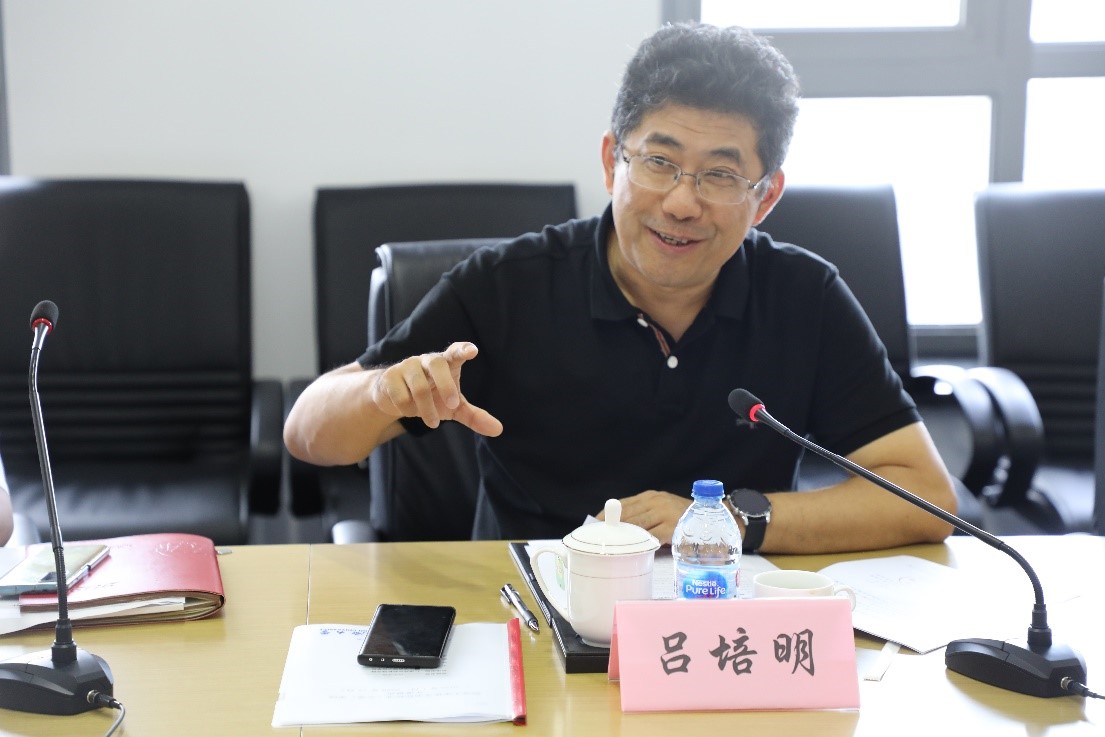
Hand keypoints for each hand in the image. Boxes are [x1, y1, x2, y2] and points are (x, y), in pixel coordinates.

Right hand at [370, 342, 502, 436]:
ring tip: (432, 423)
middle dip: (446, 385)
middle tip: (453, 405)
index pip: (455, 352)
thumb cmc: (432, 397)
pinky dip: (408, 409)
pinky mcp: (390, 377)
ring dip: (427, 409)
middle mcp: (427, 361)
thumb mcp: (454, 408)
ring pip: (419, 387)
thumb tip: (498, 430)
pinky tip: (409, 411)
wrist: (394, 397)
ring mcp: (407, 366)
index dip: (463, 350)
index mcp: (446, 364)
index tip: (472, 350)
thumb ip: (474, 416)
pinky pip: (401, 396)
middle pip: (438, 364)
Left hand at [597, 490, 691, 544]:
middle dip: (612, 527)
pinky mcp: (672, 527)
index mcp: (650, 496)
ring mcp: (664, 513)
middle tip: (599, 539)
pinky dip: (641, 543)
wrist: (714, 519)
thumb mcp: (662, 511)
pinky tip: (633, 550)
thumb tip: (620, 530)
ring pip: (636, 525)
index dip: (607, 514)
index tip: (593, 524)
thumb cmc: (684, 519)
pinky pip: (651, 536)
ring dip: (623, 536)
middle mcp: (655, 501)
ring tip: (610, 546)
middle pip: (626, 514)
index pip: (623, 504)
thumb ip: (645, 517)